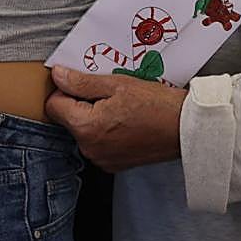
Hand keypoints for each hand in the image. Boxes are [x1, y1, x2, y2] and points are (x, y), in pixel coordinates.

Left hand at [45, 66, 186, 171]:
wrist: (187, 129)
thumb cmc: (158, 105)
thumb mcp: (117, 84)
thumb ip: (82, 82)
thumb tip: (58, 75)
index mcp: (86, 127)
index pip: (53, 105)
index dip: (66, 89)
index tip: (86, 82)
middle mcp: (89, 149)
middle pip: (69, 119)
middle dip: (82, 103)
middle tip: (110, 92)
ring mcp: (101, 159)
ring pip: (84, 130)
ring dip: (95, 117)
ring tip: (122, 106)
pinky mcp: (114, 164)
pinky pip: (99, 142)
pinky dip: (107, 131)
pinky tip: (127, 121)